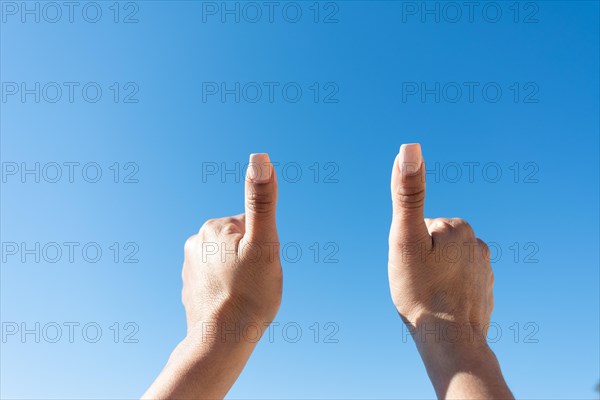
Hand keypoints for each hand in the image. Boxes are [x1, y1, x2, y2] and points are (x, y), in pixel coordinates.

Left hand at [143, 153, 281, 399]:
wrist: (222, 341)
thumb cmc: (250, 294)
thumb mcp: (264, 244)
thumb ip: (262, 201)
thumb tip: (259, 158)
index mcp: (215, 227)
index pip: (253, 227)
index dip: (264, 248)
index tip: (259, 267)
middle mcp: (196, 242)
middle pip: (240, 244)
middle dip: (251, 260)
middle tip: (254, 283)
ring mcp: (190, 267)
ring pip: (230, 263)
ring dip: (240, 275)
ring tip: (243, 296)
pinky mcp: (190, 289)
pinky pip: (217, 280)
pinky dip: (227, 289)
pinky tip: (231, 306)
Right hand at [388, 144, 512, 398]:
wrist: (450, 341)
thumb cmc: (421, 289)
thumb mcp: (405, 238)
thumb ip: (408, 192)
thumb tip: (409, 147)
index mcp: (457, 227)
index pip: (420, 227)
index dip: (407, 247)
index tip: (410, 266)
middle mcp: (477, 243)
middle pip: (434, 244)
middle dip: (421, 258)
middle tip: (416, 281)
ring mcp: (484, 268)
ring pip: (445, 263)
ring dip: (434, 275)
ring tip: (428, 295)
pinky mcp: (485, 290)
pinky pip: (458, 281)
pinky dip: (447, 289)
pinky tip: (442, 306)